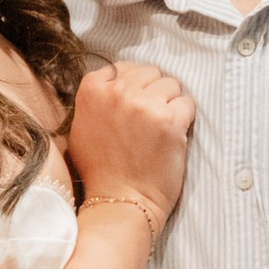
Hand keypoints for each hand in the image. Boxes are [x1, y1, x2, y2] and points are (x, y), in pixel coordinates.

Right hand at [66, 61, 195, 229]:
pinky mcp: (170, 120)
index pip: (124, 68)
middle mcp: (117, 92)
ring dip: (170, 105)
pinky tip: (171, 137)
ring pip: (171, 85)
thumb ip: (97, 98)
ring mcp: (144, 105)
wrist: (120, 200)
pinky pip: (187, 103)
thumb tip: (115, 80)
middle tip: (147, 122)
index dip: (133, 88)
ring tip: (158, 130)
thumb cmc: (100, 169)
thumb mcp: (81, 127)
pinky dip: (184, 118)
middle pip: (150, 72)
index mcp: (92, 88)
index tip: (132, 109)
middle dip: (153, 93)